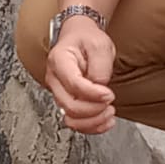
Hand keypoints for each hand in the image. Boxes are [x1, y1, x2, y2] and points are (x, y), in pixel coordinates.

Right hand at [46, 17, 116, 134]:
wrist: (79, 37)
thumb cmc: (86, 39)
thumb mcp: (99, 44)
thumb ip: (100, 67)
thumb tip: (100, 88)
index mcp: (59, 60)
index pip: (73, 84)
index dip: (93, 94)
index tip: (108, 94)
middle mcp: (55, 79)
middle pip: (70, 105)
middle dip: (94, 109)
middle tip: (110, 100)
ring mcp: (59, 92)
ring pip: (71, 118)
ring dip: (92, 121)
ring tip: (109, 112)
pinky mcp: (66, 101)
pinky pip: (75, 121)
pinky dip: (91, 126)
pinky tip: (105, 121)